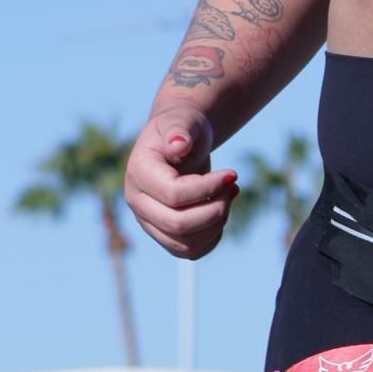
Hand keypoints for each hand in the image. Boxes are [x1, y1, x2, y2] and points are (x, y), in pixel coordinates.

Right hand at [124, 109, 238, 258]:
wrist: (179, 144)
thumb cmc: (183, 129)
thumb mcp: (183, 120)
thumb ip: (180, 129)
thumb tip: (178, 144)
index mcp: (138, 173)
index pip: (174, 194)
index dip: (208, 188)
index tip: (232, 174)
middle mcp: (137, 202)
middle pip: (178, 224)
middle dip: (215, 209)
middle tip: (235, 188)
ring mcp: (149, 222)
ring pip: (185, 243)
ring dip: (217, 223)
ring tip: (230, 196)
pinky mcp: (164, 235)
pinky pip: (191, 251)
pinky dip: (212, 236)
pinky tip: (221, 211)